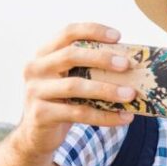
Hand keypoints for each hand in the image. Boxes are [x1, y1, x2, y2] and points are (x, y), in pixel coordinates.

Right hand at [14, 23, 136, 157]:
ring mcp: (35, 91)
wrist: (37, 135)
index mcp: (44, 53)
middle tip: (126, 64)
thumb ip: (90, 68)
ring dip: (107, 89)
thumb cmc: (63, 101)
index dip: (92, 31)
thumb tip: (131, 65)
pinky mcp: (41, 114)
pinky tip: (125, 117)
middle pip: (70, 55)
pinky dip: (105, 116)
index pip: (67, 33)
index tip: (118, 36)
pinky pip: (79, 113)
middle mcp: (35, 68)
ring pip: (75, 86)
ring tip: (131, 94)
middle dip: (101, 58)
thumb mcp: (71, 79)